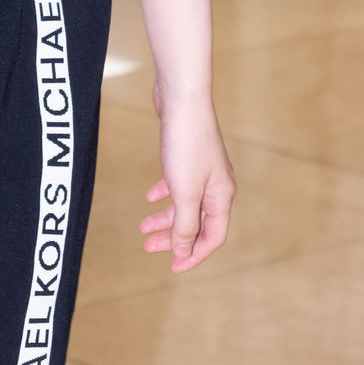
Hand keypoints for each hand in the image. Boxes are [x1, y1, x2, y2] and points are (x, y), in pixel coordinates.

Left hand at [139, 87, 235, 272]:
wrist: (182, 97)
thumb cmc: (186, 142)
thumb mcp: (184, 190)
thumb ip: (185, 222)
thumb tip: (183, 250)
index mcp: (221, 196)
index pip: (212, 237)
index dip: (193, 255)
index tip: (172, 267)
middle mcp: (216, 185)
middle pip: (197, 222)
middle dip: (173, 238)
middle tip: (148, 248)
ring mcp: (203, 169)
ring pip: (185, 204)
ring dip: (165, 217)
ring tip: (142, 227)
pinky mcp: (188, 155)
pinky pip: (178, 184)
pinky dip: (165, 194)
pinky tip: (150, 196)